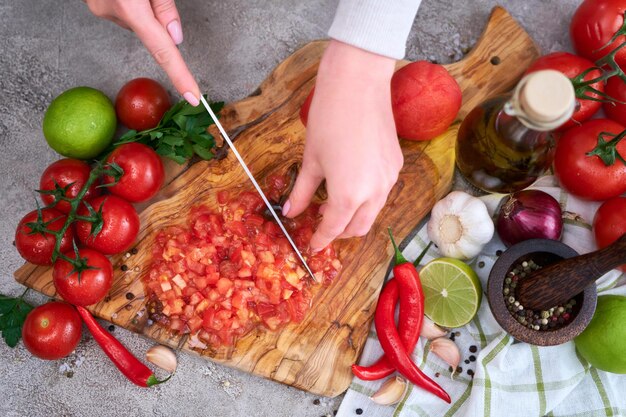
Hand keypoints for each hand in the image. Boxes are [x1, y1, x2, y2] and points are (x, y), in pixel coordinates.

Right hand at [85, 0, 199, 104]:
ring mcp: (100, 8)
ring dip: (143, 7)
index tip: (194, 96)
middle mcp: (111, 11)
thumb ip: (164, 5)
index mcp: (129, 7)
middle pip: (151, 29)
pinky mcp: (96, 4)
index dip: (180, 75)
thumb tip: (174, 37)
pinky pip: (125, 12)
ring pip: (138, 21)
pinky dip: (132, 4)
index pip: (163, 51)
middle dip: (157, 15)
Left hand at [283, 40, 402, 251]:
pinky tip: (352, 184)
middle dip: (339, 232)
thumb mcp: (310, 160)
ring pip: (373, 212)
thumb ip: (302, 191)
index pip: (333, 229)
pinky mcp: (396, 164)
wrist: (358, 84)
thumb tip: (290, 211)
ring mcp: (389, 179)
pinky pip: (382, 192)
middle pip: (358, 228)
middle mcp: (375, 193)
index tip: (312, 246)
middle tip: (321, 225)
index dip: (320, 240)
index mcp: (349, 196)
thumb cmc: (329, 119)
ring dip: (355, 216)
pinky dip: (367, 198)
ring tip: (334, 204)